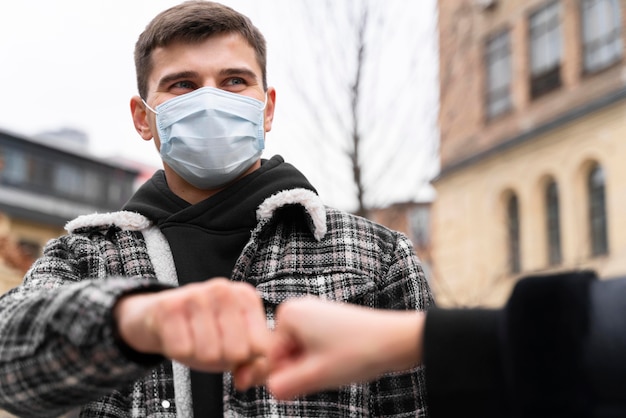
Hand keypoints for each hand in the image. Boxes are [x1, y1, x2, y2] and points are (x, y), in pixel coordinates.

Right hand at [114, 278, 269, 379]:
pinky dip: (179, 352)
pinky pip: (181, 350)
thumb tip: (243, 381)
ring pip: (209, 353)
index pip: (261, 346)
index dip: (245, 357)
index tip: (233, 346)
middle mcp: (224, 289)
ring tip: (193, 339)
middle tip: (210, 343)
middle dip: (222, 358)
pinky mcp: (168, 306)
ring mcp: (195, 293)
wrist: (159, 317)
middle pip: (237, 352)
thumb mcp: (237, 349)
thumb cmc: (206, 333)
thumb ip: (255, 368)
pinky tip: (176, 336)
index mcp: (247, 297)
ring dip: (199, 356)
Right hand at [265, 297, 424, 399]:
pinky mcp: (329, 320)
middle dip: (303, 368)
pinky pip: (315, 347)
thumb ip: (284, 386)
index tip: (315, 373)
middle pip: (286, 353)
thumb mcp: (315, 375)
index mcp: (287, 314)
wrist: (397, 339)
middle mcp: (298, 307)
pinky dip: (326, 358)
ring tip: (339, 362)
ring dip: (315, 365)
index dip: (292, 374)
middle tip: (329, 368)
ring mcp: (314, 312)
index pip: (271, 358)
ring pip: (301, 353)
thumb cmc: (358, 352)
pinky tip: (344, 358)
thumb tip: (270, 388)